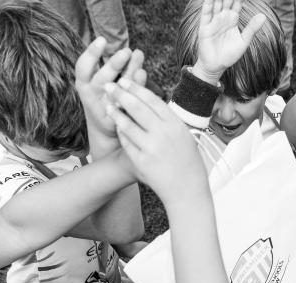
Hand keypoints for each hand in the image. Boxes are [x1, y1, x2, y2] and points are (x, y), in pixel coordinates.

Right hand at [76, 38, 146, 141]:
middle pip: (101, 78)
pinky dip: (135, 92)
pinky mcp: (115, 119)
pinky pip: (126, 105)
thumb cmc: (107, 96)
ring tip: (140, 63)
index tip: (102, 40)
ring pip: (116, 92)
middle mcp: (91, 94)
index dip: (91, 54)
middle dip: (114, 64)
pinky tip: (143, 76)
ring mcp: (103, 108)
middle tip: (127, 51)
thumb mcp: (108, 79)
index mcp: (84, 82)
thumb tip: (137, 52)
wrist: (107, 126)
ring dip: (128, 77)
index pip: (83, 67)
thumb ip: (121, 67)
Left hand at [106, 79, 208, 201]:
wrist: (188, 189)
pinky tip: (117, 126)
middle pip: (137, 108)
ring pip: (127, 125)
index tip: (125, 80)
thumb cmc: (187, 161)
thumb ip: (168, 120)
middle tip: (109, 85)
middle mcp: (163, 134)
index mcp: (175, 124)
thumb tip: (149, 100)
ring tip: (108, 105)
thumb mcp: (184, 135)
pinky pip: (126, 142)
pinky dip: (121, 133)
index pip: (152, 99)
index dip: (136, 88)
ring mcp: (151, 148)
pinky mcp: (141, 161)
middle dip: (121, 94)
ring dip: (115, 113)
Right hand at [193, 0, 266, 83]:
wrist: (216, 66)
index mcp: (233, 19)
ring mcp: (213, 21)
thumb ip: (252, 28)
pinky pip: (206, 13)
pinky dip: (208, 4)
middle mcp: (223, 17)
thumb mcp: (244, 41)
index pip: (237, 2)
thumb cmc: (230, 55)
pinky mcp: (205, 27)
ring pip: (216, 3)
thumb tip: (263, 16)